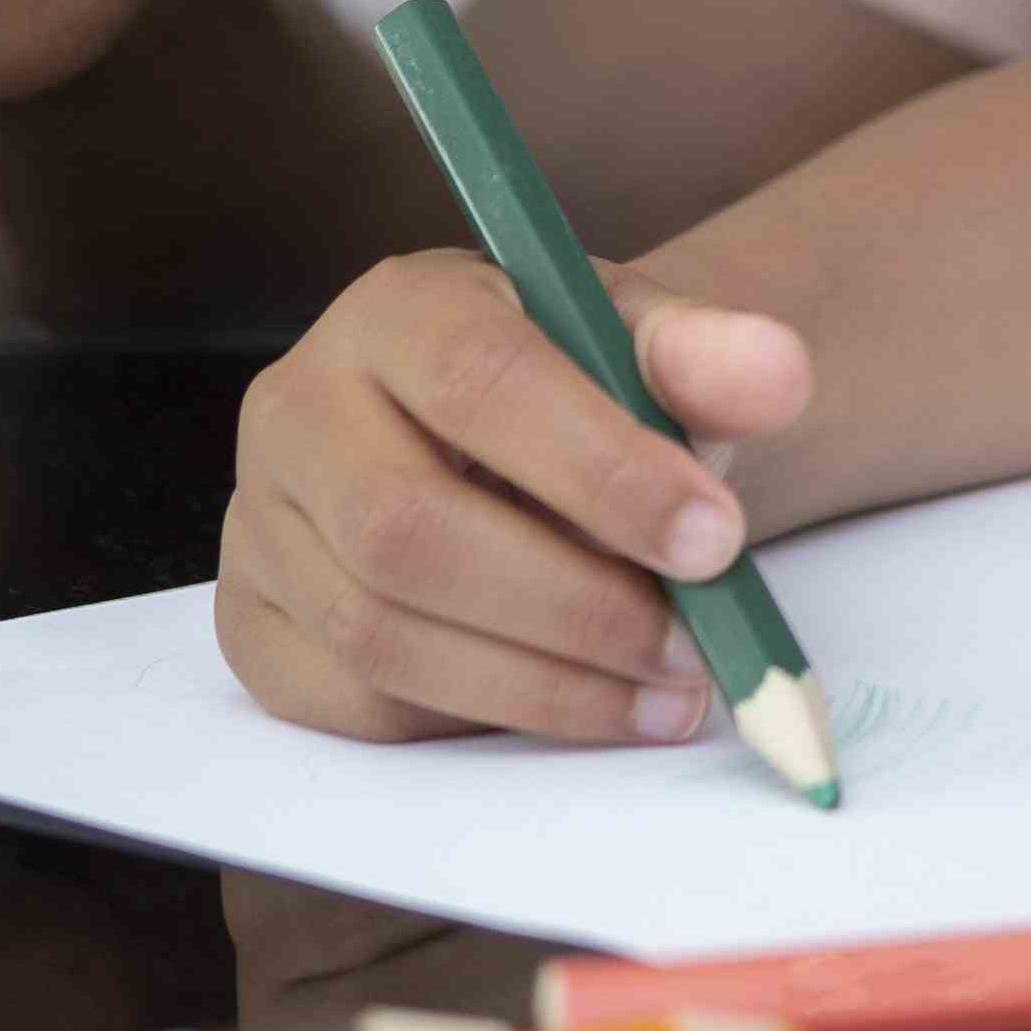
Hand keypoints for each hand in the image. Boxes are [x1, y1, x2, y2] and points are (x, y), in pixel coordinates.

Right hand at [219, 249, 814, 745]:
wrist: (498, 436)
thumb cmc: (572, 388)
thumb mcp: (640, 344)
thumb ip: (705, 356)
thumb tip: (777, 372)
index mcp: (396, 309)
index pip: (480, 380)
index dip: (600, 469)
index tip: (716, 539)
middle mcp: (298, 409)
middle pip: (409, 529)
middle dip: (572, 605)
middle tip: (693, 646)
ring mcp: (258, 524)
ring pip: (380, 633)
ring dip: (541, 685)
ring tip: (665, 692)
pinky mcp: (254, 626)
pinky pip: (354, 704)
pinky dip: (475, 721)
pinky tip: (576, 707)